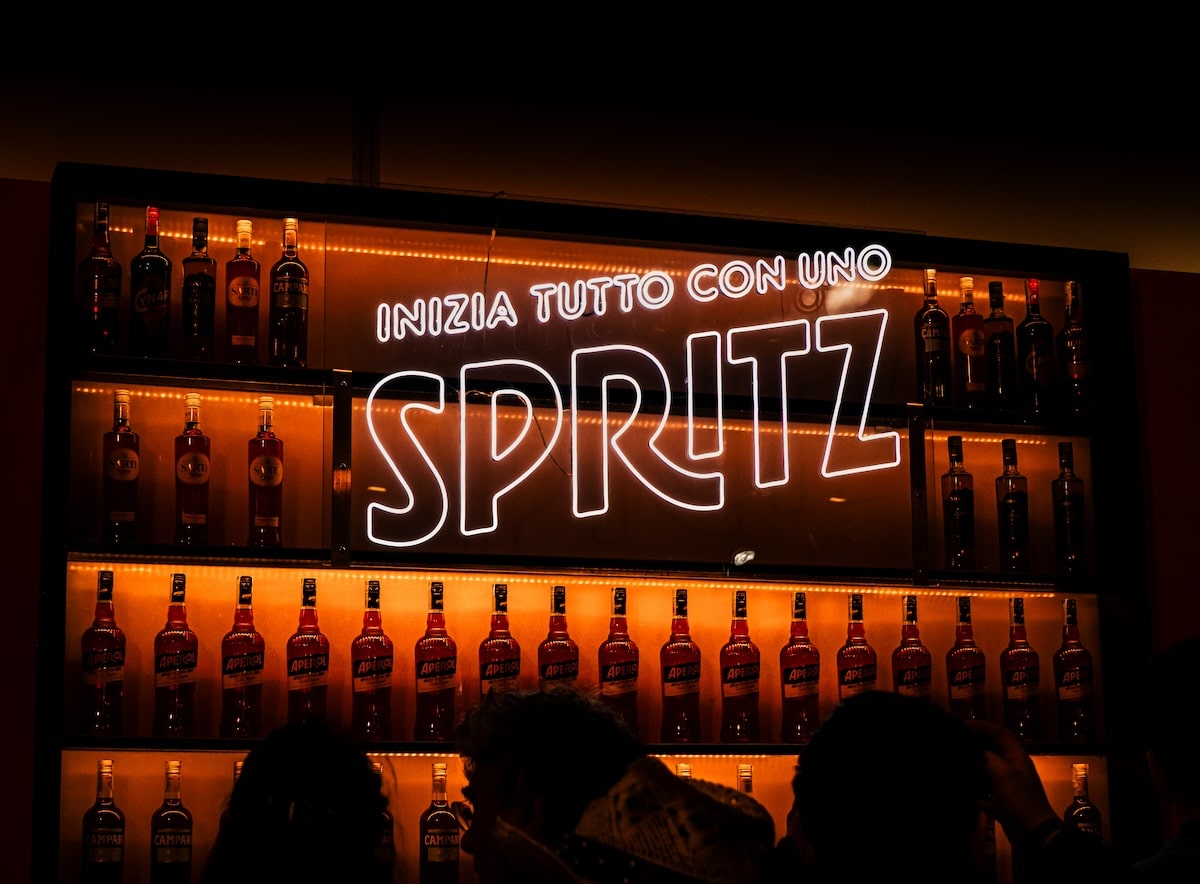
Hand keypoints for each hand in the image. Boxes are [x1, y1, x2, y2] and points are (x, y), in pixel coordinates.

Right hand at [966, 720, 1057, 838]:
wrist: (1034, 834)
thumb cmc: (1020, 800)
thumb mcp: (1003, 774)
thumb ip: (987, 758)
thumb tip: (973, 750)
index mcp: (1017, 758)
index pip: (1000, 733)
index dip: (982, 726)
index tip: (962, 725)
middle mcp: (1013, 768)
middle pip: (993, 750)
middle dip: (975, 746)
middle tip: (955, 744)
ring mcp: (1008, 786)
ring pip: (987, 771)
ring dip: (973, 769)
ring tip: (955, 766)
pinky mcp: (1003, 802)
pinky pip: (986, 792)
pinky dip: (976, 793)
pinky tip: (966, 795)